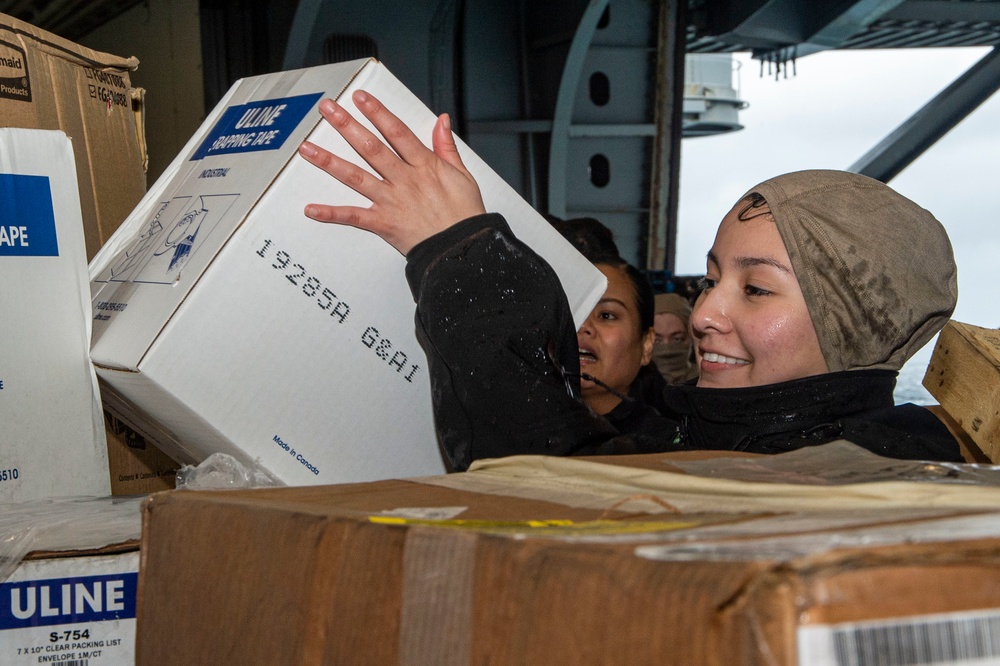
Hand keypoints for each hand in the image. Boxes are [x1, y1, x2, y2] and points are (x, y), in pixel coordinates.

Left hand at [299, 90, 486, 254]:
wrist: (462, 248)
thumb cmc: (464, 214)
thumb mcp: (462, 175)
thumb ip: (447, 147)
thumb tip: (441, 120)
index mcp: (424, 165)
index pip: (396, 132)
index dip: (377, 113)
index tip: (360, 98)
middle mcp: (404, 180)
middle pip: (370, 148)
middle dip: (347, 126)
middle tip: (327, 109)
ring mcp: (392, 201)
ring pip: (356, 178)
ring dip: (330, 162)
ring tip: (307, 148)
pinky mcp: (384, 224)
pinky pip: (355, 218)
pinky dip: (332, 214)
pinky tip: (311, 209)